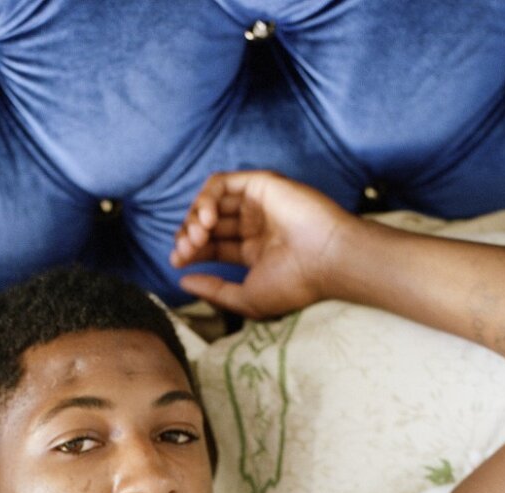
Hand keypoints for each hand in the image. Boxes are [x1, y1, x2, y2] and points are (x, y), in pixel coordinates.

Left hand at [170, 169, 355, 317]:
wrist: (327, 260)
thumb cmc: (295, 284)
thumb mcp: (246, 298)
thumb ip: (214, 291)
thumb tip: (183, 281)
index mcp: (253, 251)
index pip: (212, 245)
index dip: (189, 251)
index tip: (177, 262)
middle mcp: (255, 225)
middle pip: (207, 223)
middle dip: (188, 235)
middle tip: (186, 250)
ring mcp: (258, 203)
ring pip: (211, 201)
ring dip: (195, 216)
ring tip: (197, 236)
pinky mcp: (261, 184)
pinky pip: (221, 183)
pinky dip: (206, 197)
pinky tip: (208, 218)